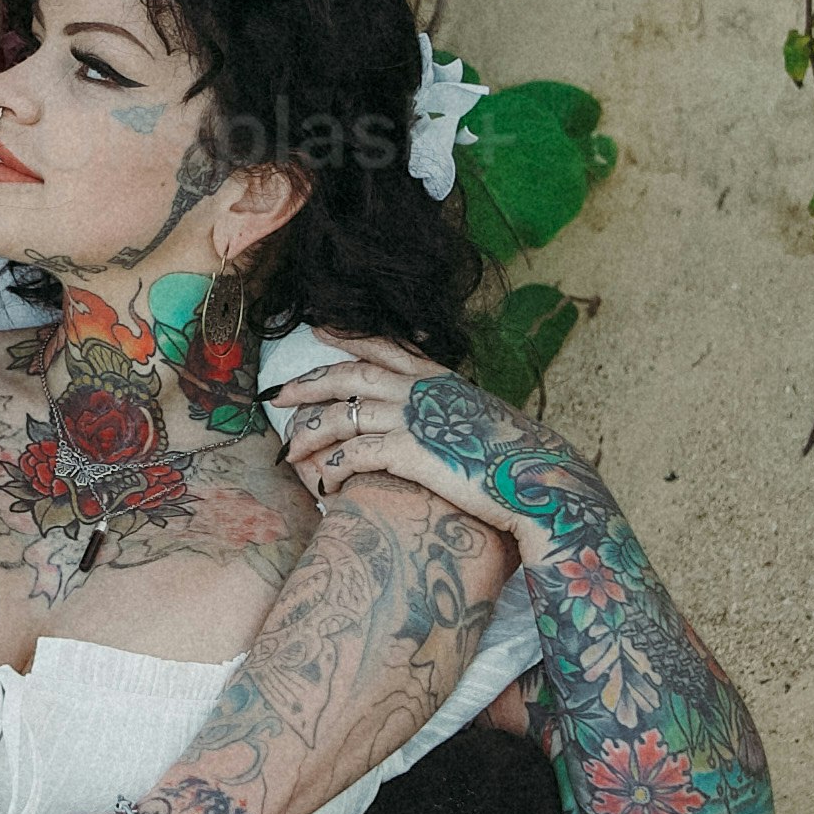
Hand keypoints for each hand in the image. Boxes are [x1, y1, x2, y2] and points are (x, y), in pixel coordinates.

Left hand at [267, 332, 531, 534]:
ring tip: (288, 450)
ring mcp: (412, 417)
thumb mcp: (478, 417)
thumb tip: (438, 417)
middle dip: (309, 382)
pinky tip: (323, 484)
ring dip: (310, 432)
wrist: (536, 477)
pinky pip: (354, 454)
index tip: (319, 329)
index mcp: (437, 377)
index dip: (348, 337)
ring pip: (342, 414)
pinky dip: (333, 468)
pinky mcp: (408, 451)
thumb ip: (449, 410)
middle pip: (350, 374)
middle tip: (276, 393)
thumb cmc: (512, 456)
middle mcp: (420, 389)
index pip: (384, 346)